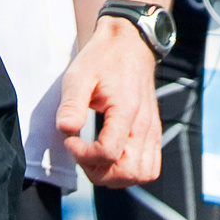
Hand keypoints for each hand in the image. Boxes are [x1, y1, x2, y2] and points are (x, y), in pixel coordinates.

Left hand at [58, 18, 159, 188]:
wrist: (129, 44)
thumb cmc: (102, 59)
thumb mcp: (79, 75)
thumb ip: (71, 104)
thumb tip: (66, 130)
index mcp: (126, 110)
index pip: (108, 154)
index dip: (83, 155)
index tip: (70, 139)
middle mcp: (144, 125)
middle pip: (126, 173)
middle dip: (97, 172)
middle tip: (81, 152)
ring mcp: (152, 132)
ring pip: (140, 175)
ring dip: (114, 175)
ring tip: (95, 158)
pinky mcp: (153, 134)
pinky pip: (149, 168)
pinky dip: (130, 172)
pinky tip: (111, 158)